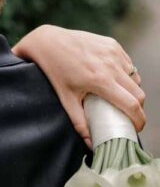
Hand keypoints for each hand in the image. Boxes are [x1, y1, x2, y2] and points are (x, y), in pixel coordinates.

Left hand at [13, 24, 145, 148]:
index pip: (132, 104)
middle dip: (137, 107)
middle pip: (138, 92)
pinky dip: (126, 75)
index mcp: (100, 81)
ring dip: (132, 90)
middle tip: (127, 115)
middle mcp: (111, 65)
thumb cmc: (54, 72)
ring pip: (135, 77)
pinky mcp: (112, 44)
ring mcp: (113, 52)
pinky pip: (128, 63)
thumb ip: (79, 122)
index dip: (139, 119)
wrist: (48, 42)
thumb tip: (90, 144)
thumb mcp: (65, 99)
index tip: (136, 128)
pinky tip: (114, 80)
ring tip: (119, 98)